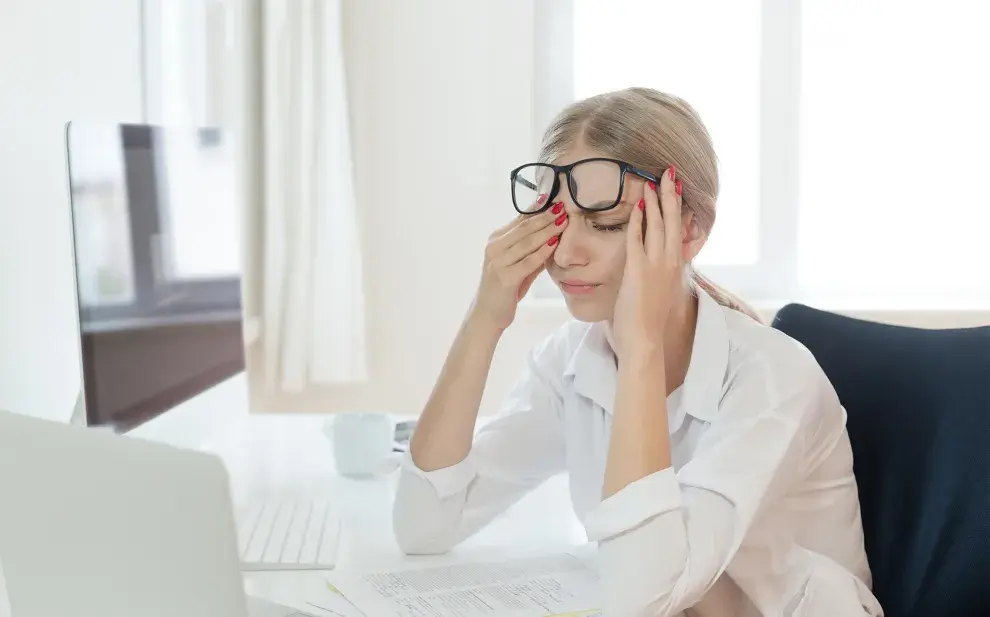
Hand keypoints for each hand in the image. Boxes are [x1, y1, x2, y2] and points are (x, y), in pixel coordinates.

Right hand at [470, 201, 567, 330]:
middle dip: (545, 216)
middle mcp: (494, 248)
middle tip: (563, 206)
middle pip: (524, 228)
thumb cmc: (506, 289)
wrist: (488, 314)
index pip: (520, 220)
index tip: (555, 199)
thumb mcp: (519, 265)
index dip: (538, 209)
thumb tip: (554, 231)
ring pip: (527, 242)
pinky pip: (528, 261)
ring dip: (547, 230)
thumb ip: (532, 250)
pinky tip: (555, 244)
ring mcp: (498, 262)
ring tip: (563, 221)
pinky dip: (542, 252)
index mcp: (496, 240)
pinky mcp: (504, 277)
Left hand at [612, 167, 683, 359]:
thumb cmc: (648, 318)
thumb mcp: (658, 290)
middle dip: (670, 194)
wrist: (645, 338)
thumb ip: (658, 271)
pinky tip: (635, 206)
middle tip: (669, 172)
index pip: (678, 229)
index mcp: (675, 265)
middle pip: (672, 220)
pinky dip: (637, 220)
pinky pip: (637, 238)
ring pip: (657, 225)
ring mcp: (655, 264)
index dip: (678, 207)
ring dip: (655, 201)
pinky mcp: (638, 269)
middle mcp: (669, 261)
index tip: (677, 188)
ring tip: (653, 181)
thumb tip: (653, 260)